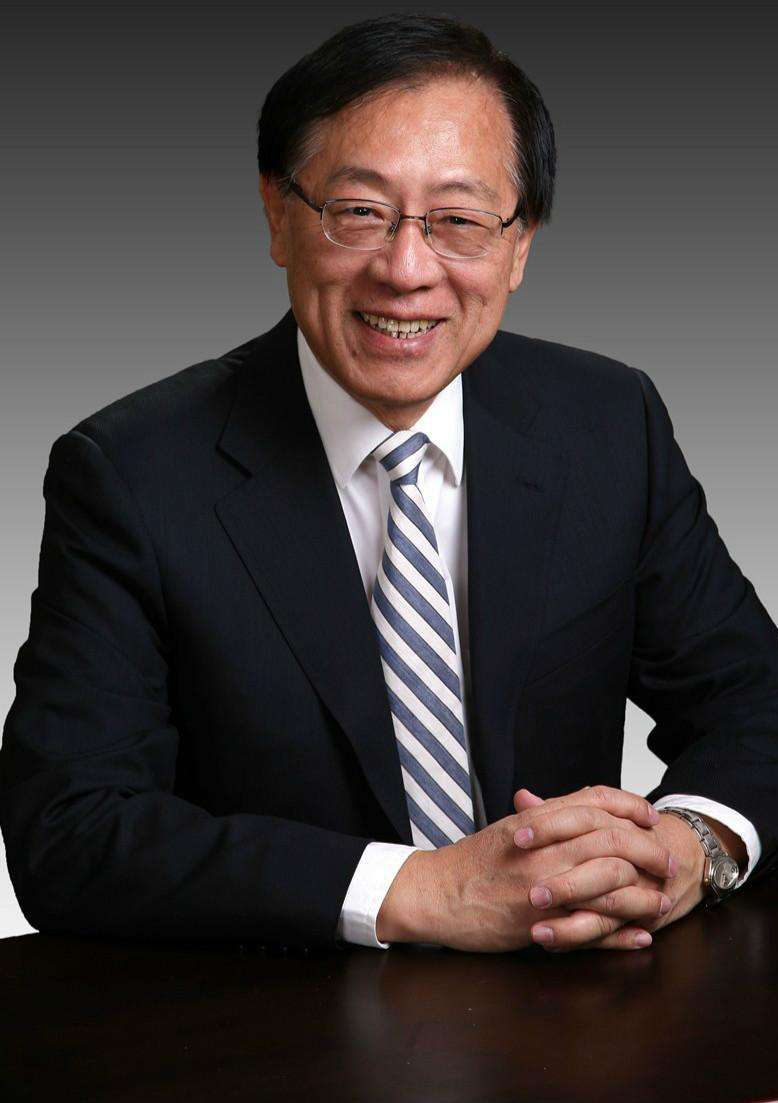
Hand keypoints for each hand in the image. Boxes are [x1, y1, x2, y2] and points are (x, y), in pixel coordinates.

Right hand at [376, 786, 673, 952]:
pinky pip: (591, 926)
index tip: (649, 816)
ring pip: (607, 880)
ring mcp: (542, 883)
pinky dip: (620, 932)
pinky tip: (640, 935)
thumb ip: (546, 814)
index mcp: (536, 820)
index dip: (628, 806)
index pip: (594, 801)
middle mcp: (543, 847)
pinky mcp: (539, 920)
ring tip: (663, 900)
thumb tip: (584, 804)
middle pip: (610, 837)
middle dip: (647, 849)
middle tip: (667, 860)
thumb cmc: (472, 862)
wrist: (436, 893)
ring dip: (642, 892)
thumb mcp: (509, 827)